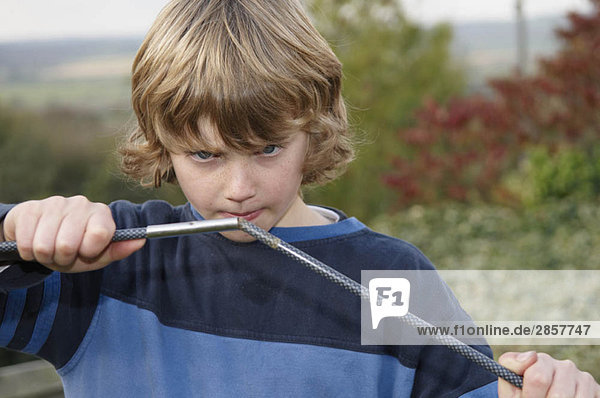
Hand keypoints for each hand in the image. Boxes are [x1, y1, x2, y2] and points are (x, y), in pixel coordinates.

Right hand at [2, 196, 144, 271]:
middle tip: (65, 253)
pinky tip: (35, 241)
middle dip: (63, 257)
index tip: (86, 252)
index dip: (89, 251)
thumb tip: (141, 241)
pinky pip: (26, 243)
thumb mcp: (98, 255)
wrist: (42, 236)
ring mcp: (55, 203)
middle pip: (67, 245)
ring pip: (44, 246)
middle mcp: (81, 203)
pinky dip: (28, 251)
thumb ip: (118, 250)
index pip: (99, 234)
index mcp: (101, 213)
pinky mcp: (31, 208)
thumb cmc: (75, 248)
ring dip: (45, 255)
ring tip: (50, 248)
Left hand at [498, 351, 599, 396]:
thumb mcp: (510, 383)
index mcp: (541, 360)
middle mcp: (565, 366)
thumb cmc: (522, 393)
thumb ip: (511, 366)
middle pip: (558, 395)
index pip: (538, 378)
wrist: (536, 395)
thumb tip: (532, 356)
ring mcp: (583, 378)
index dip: (530, 396)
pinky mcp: (596, 390)